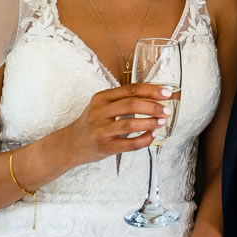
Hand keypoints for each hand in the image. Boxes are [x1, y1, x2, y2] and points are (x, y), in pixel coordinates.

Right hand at [58, 83, 172, 166]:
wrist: (70, 144)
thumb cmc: (93, 123)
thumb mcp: (103, 106)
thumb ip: (123, 99)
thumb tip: (156, 96)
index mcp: (101, 97)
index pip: (131, 89)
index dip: (152, 90)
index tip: (166, 93)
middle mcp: (99, 112)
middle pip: (131, 104)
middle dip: (153, 107)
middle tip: (167, 110)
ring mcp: (100, 130)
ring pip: (130, 124)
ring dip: (150, 122)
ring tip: (162, 122)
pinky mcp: (104, 147)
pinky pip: (129, 144)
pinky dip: (144, 139)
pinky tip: (152, 136)